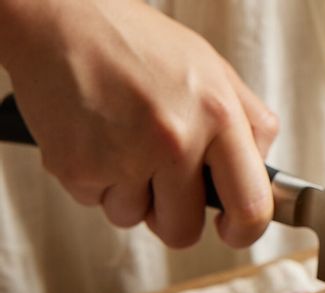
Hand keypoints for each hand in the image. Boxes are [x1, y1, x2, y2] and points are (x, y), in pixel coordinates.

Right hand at [0, 0, 277, 248]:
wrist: (53, 13)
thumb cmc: (135, 43)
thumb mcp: (212, 70)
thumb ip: (249, 125)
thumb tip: (264, 175)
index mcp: (217, 115)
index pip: (250, 206)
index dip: (243, 232)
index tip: (231, 230)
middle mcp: (173, 139)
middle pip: (184, 232)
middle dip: (173, 216)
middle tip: (161, 179)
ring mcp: (123, 157)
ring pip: (135, 219)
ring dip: (129, 194)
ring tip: (120, 141)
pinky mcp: (77, 167)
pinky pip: (95, 203)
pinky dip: (95, 180)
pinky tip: (94, 137)